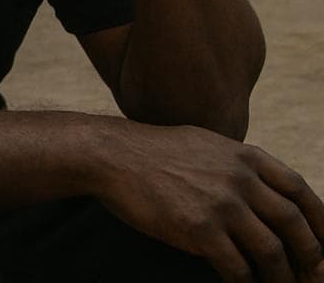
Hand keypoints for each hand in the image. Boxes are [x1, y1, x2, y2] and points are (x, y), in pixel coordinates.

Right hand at [95, 121, 323, 281]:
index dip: (321, 222)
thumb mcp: (205, 144)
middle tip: (315, 278)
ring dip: (281, 279)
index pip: (301, 192)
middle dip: (312, 258)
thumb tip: (264, 187)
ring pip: (272, 252)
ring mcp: (221, 203)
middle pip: (295, 225)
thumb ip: (238, 164)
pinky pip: (237, 267)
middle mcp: (240, 178)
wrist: (110, 155)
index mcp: (246, 156)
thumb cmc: (153, 152)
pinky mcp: (198, 228)